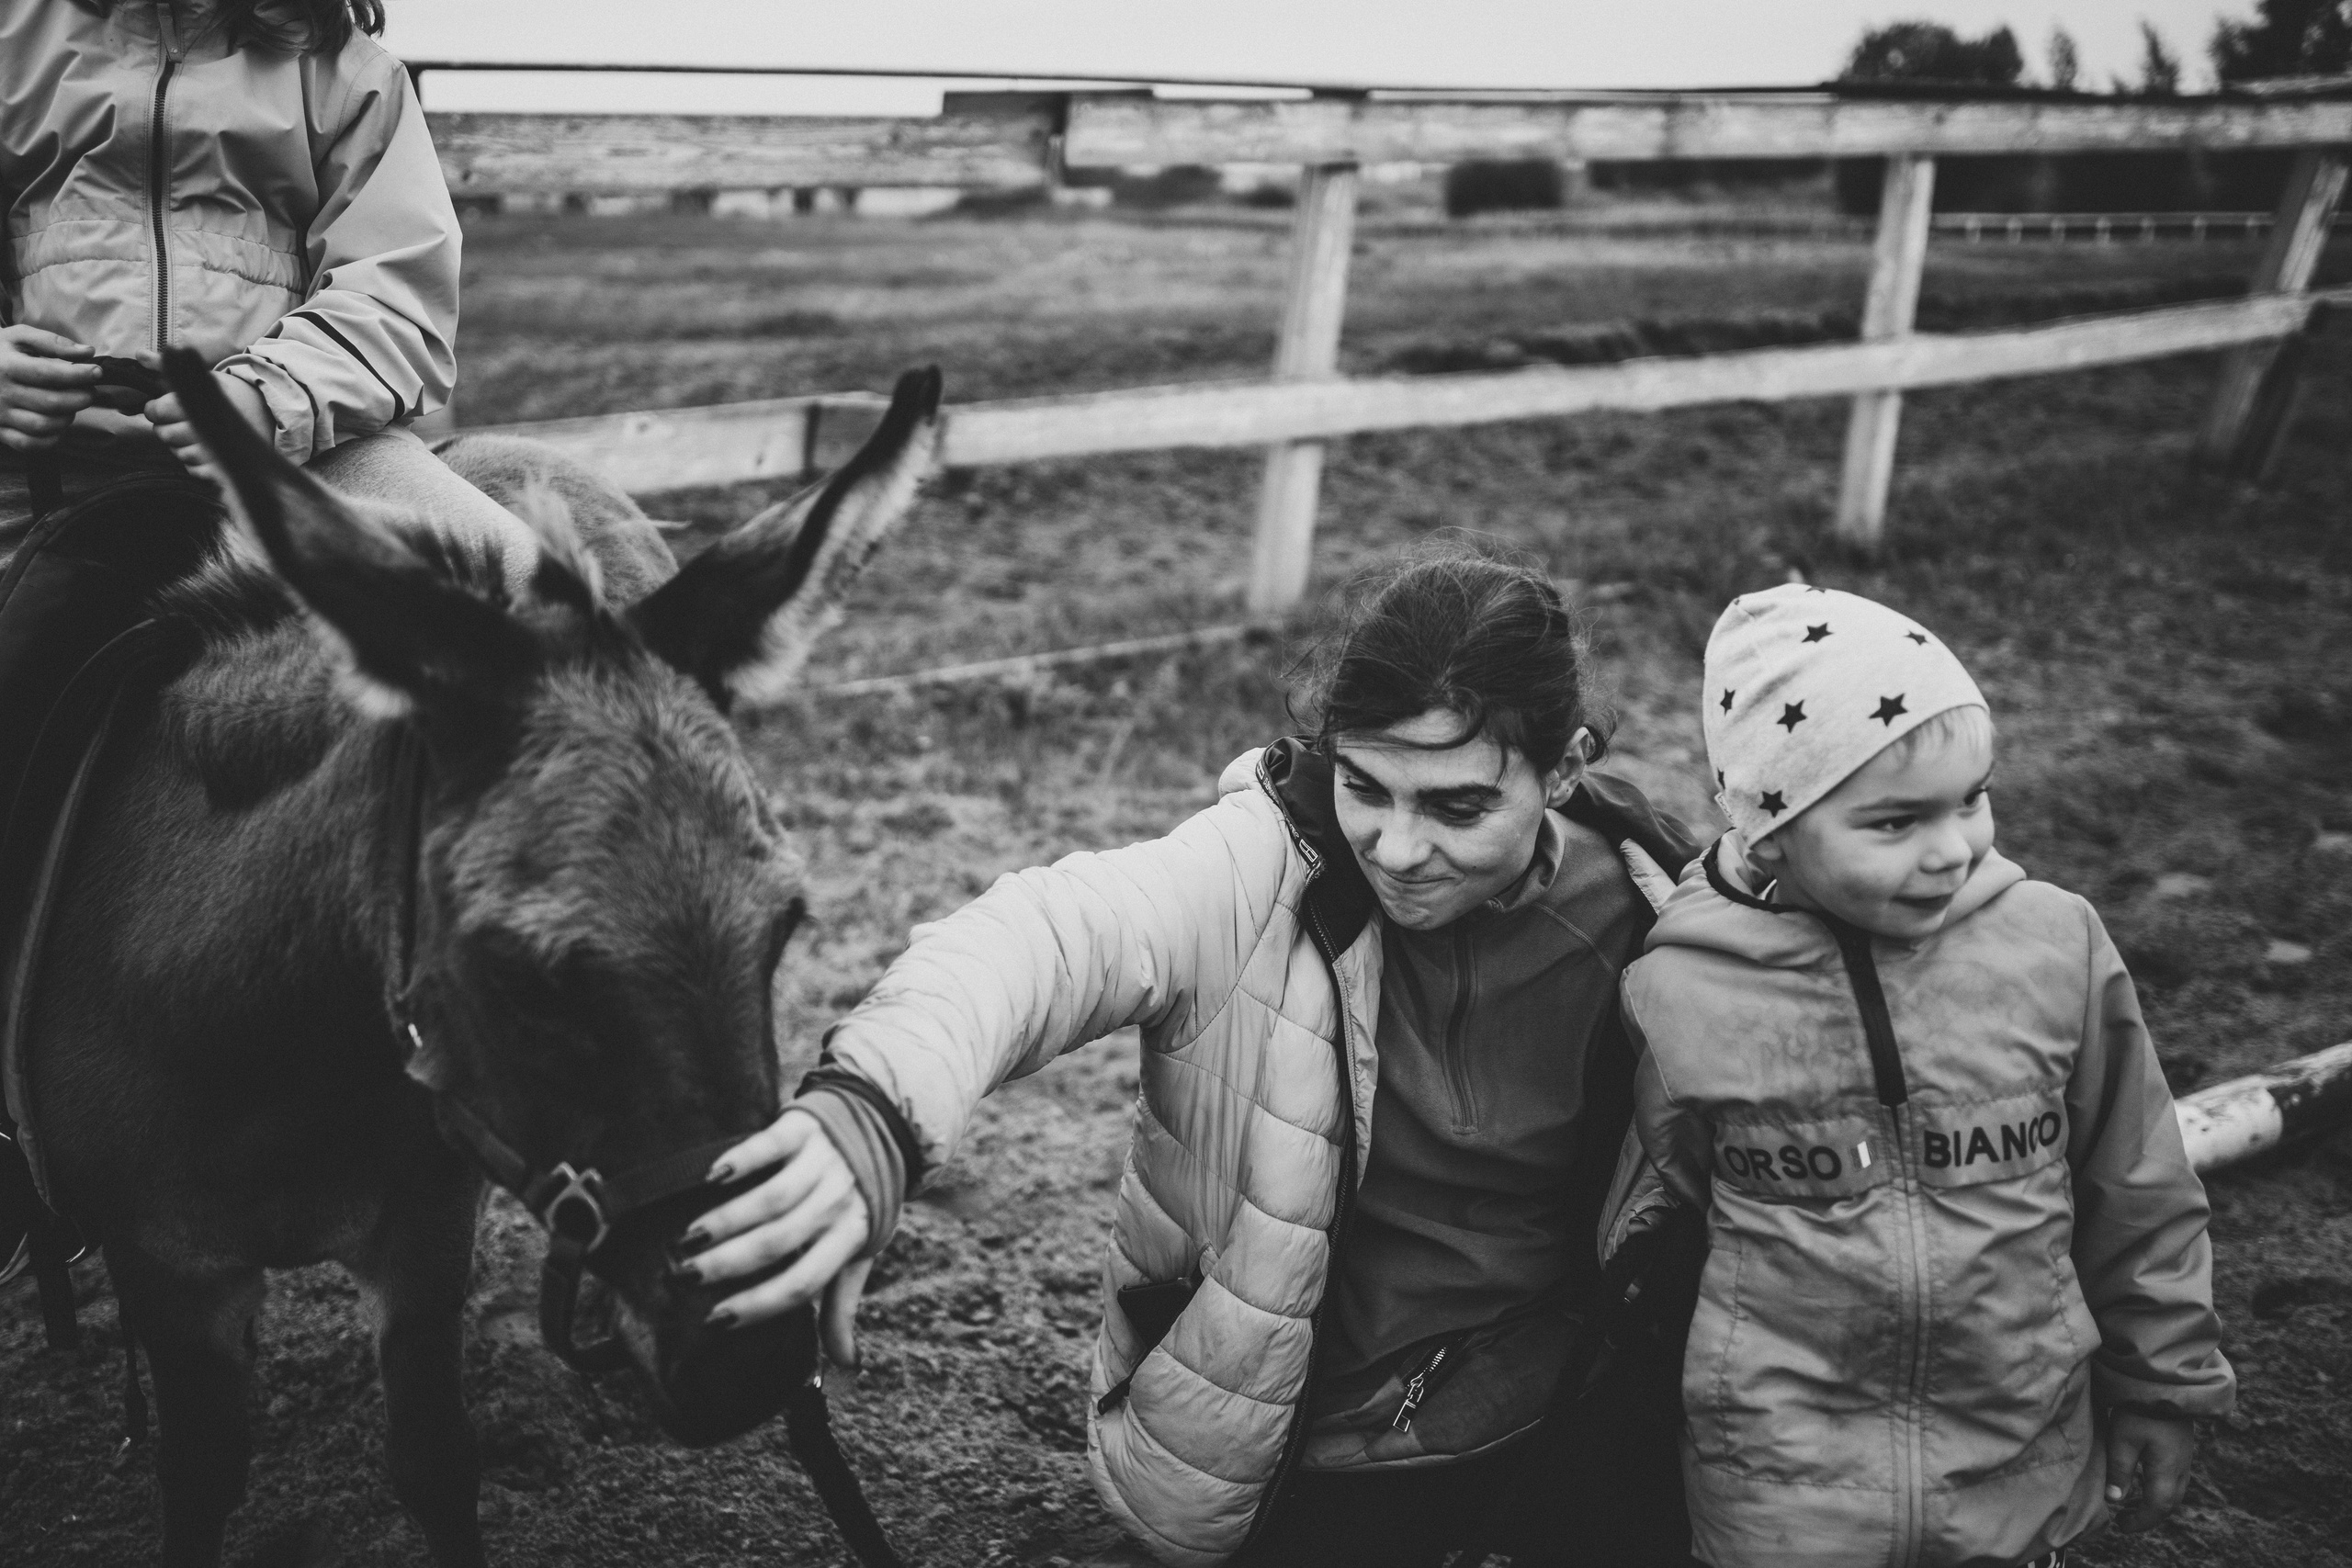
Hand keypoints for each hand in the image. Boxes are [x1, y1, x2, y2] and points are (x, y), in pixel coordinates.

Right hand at [0, 325, 102, 451]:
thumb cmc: (0, 352)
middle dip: (80, 398)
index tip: (97, 372)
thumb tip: (87, 352)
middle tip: (89, 391)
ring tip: (72, 405)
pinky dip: (51, 439)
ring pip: (43, 425)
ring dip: (68, 417)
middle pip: (50, 403)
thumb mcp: (19, 337)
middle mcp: (1, 393)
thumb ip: (52, 342)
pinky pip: (29, 444)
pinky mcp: (0, 432)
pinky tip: (58, 424)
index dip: (78, 375)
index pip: (47, 374)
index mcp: (6, 366)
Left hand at [139, 357, 269, 480]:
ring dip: (180, 446)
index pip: (156, 411)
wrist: (268, 414)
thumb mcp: (203, 377)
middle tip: (178, 421)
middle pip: (164, 434)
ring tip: (193, 435)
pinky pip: (194, 471)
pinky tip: (205, 450)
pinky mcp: (220, 469)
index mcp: (195, 405)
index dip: (155, 409)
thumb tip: (140, 354)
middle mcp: (201, 430)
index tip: (162, 407)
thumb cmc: (232, 395)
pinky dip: (195, 463)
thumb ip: (169, 367)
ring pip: (178, 453)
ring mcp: (211, 452)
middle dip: (166, 427)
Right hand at [677, 1107, 872, 1359]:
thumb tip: (845, 1365)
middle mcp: (839, 1200)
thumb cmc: (860, 1200)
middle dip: (729, 1263)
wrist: (882, 1127)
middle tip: (687, 1277)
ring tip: (689, 1239)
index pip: (804, 1281)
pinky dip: (741, 1161)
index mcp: (851, 1236)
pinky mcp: (804, 1127)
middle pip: (780, 1240)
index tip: (716, 1320)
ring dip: (727, 1221)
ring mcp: (823, 1161)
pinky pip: (771, 1145)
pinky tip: (710, 1177)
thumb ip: (843, 1304)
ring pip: (771, 1198)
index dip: (760, 1304)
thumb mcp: (860, 1251)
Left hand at [2106, 1409, 2194, 1531]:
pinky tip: (2145, 1479)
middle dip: (2149, 1515)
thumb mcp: (2122, 1440)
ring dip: (2156, 1502)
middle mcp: (2182, 1467)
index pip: (2158, 1507)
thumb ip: (2119, 1471)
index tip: (2121, 1526)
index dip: (2140, 1521)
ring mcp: (2185, 1456)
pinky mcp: (2183, 1446)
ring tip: (2133, 1503)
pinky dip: (2161, 1487)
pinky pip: (2176, 1477)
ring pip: (2175, 1490)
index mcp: (2167, 1470)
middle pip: (2170, 1502)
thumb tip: (2115, 1501)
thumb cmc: (2140, 1410)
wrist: (2166, 1382)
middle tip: (2126, 1519)